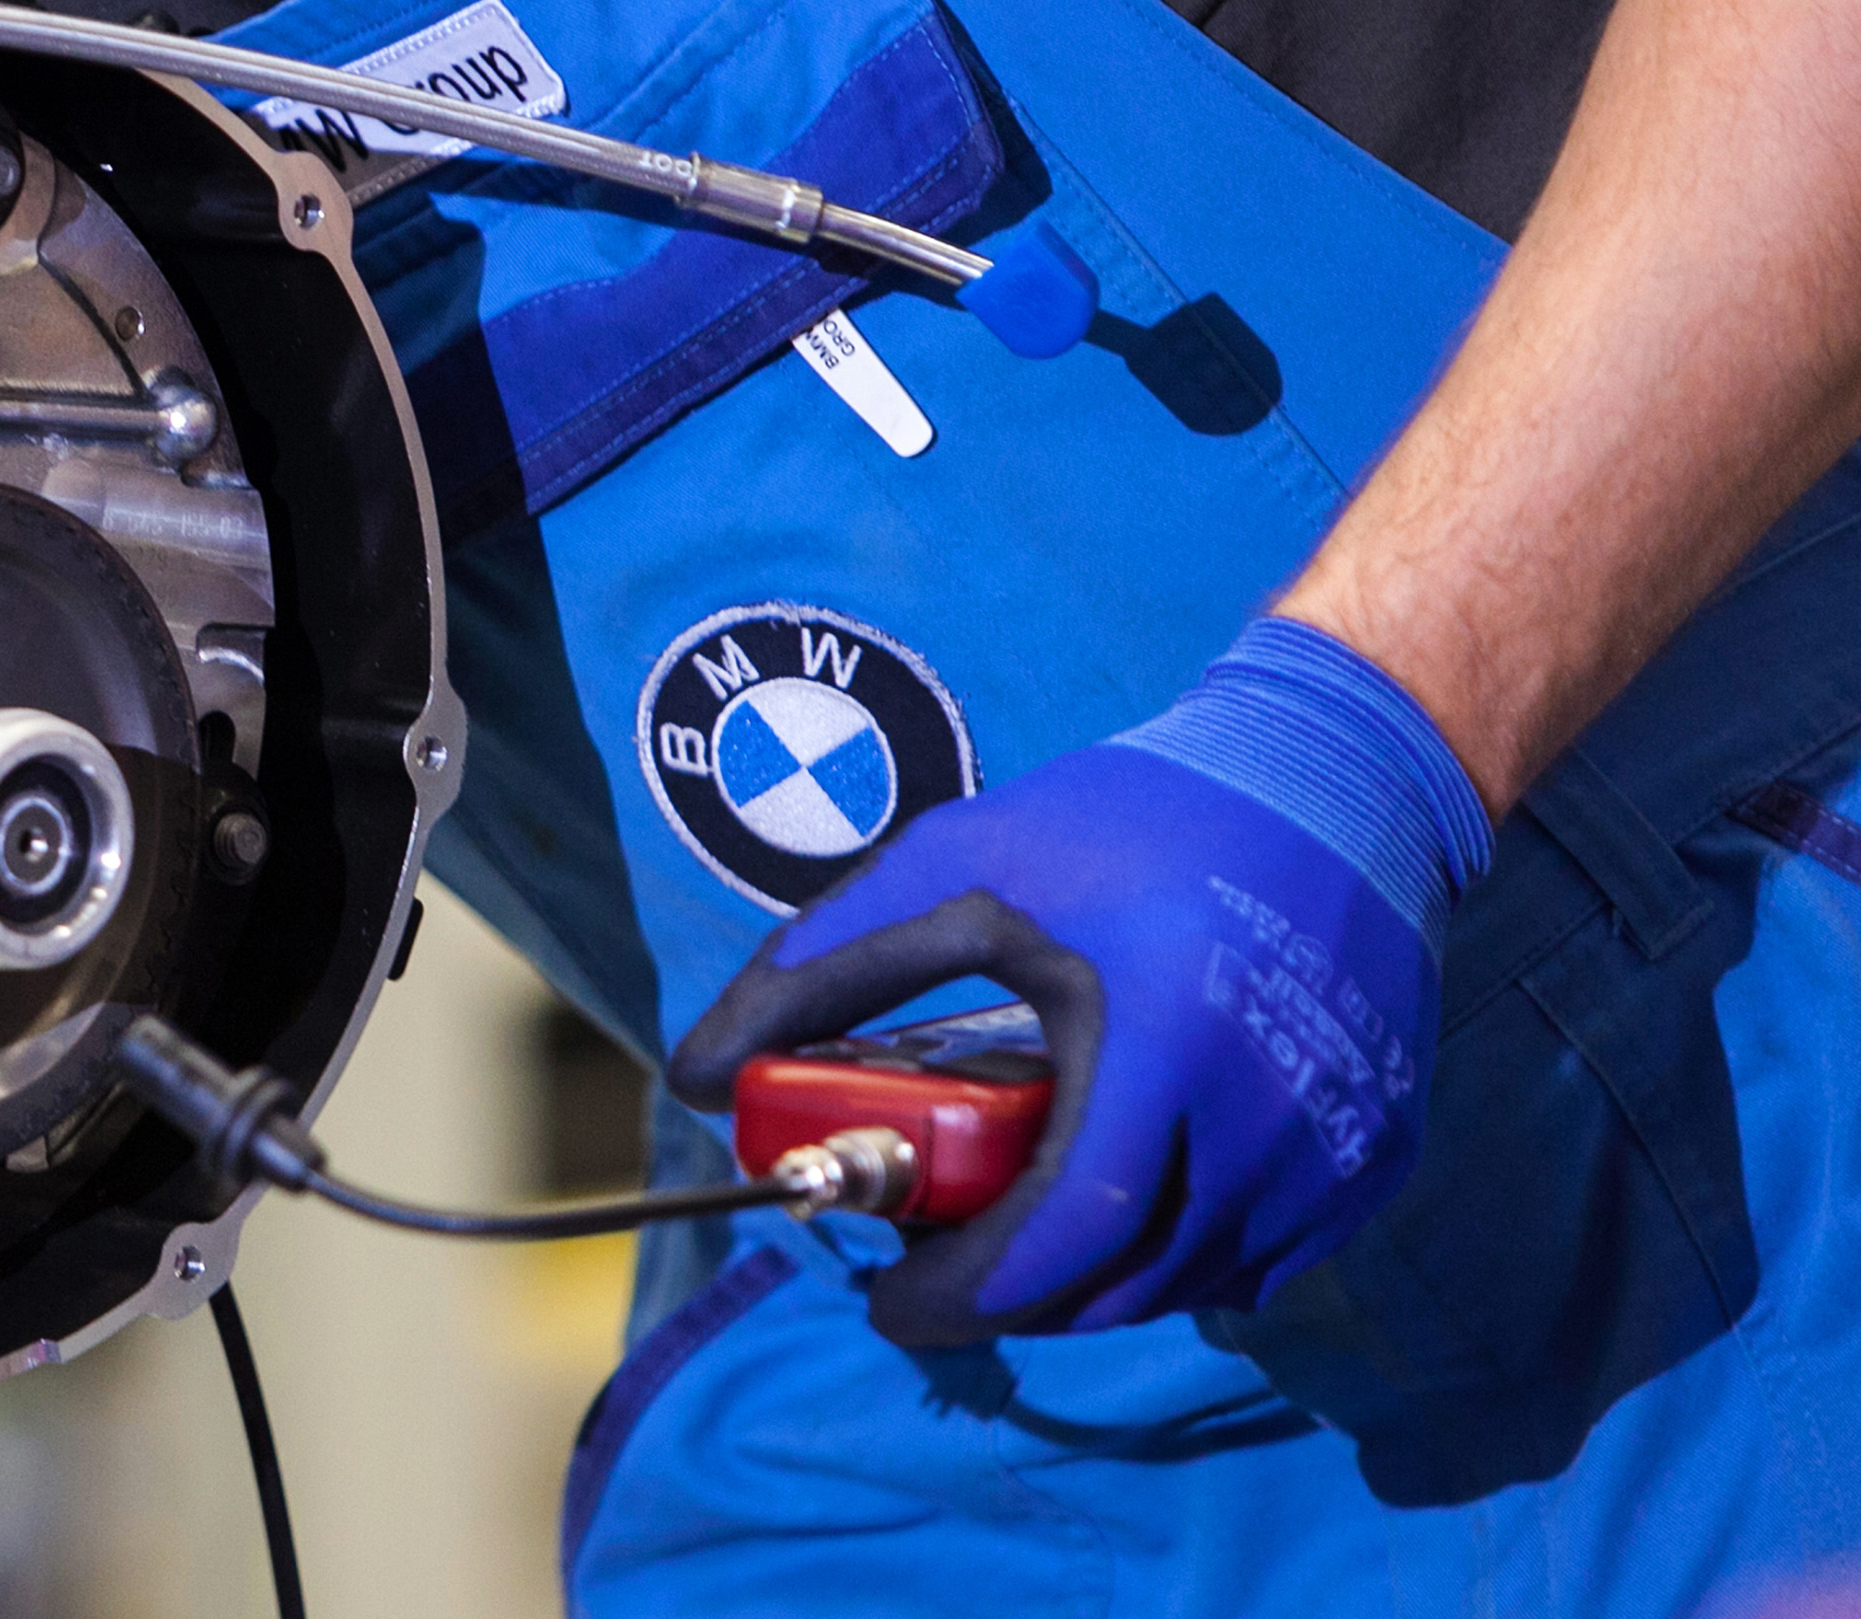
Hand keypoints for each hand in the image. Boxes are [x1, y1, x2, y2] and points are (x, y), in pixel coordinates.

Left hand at [669, 619, 1494, 1343]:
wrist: (1336, 777)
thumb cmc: (1130, 815)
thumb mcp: (958, 868)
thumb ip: (822, 971)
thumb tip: (699, 1077)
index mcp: (1167, 1049)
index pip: (1059, 1239)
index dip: (963, 1293)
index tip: (882, 1301)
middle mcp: (1271, 1126)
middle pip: (1115, 1283)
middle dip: (1009, 1292)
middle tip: (931, 1254)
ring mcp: (1340, 1155)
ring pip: (1187, 1284)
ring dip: (1087, 1278)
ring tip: (1015, 1210)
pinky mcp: (1378, 1161)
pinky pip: (1258, 1258)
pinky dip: (1173, 1254)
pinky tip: (1117, 1187)